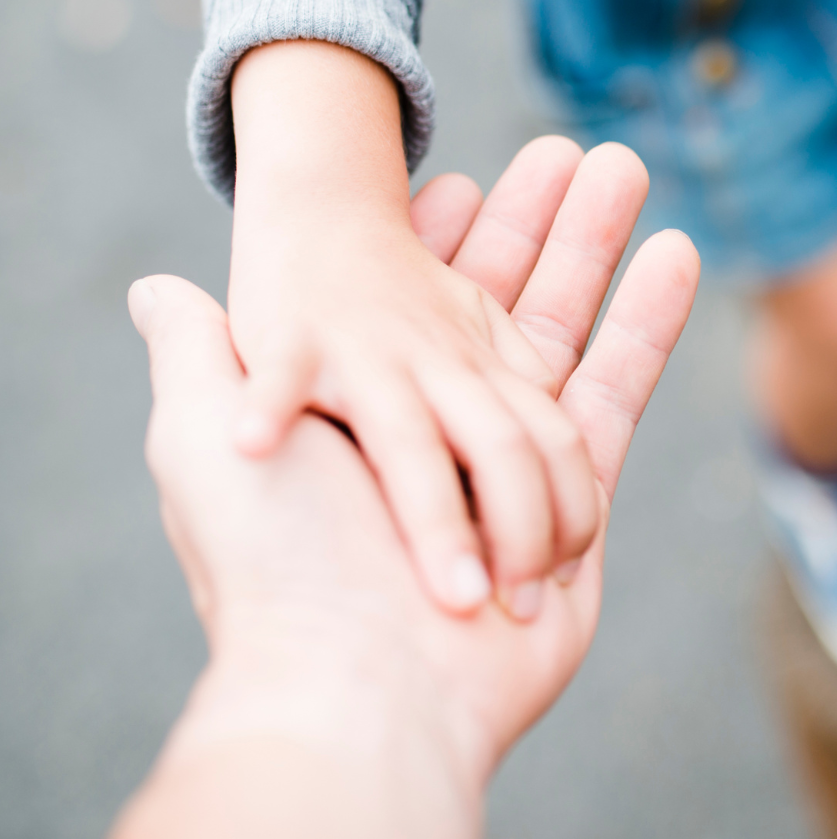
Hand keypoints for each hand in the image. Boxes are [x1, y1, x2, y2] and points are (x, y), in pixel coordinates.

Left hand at [133, 141, 699, 782]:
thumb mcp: (201, 440)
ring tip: (628, 167)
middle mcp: (440, 428)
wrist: (358, 690)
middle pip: (503, 302)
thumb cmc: (275, 558)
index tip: (464, 178)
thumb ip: (199, 357)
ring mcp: (509, 465)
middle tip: (576, 148)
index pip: (412, 297)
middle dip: (541, 224)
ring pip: (565, 332)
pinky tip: (678, 252)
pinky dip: (649, 323)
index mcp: (365, 405)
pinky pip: (618, 394)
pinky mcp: (575, 501)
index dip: (442, 235)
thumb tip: (157, 289)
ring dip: (598, 248)